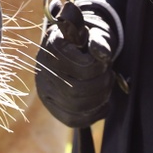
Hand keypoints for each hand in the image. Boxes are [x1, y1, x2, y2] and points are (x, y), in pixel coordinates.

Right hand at [35, 0, 119, 127]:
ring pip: (76, 106)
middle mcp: (42, 70)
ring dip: (100, 98)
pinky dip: (94, 114)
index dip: (98, 67)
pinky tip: (103, 103)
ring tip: (106, 85)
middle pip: (76, 90)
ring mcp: (45, 90)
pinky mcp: (52, 106)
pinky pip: (73, 120)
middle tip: (109, 74)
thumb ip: (100, 40)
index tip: (105, 60)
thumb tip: (101, 53)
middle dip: (101, 84)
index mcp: (52, 46)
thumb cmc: (87, 39)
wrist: (76, 46)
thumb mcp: (95, 32)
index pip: (80, 67)